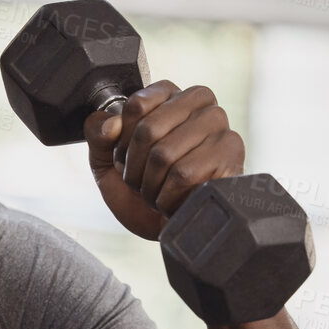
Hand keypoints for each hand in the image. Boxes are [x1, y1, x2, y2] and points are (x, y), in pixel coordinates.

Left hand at [83, 81, 244, 240]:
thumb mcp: (106, 161)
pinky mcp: (230, 155)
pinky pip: (184, 173)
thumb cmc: (141, 192)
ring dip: (150, 185)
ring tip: (160, 191)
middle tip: (143, 181)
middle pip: (148, 128)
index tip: (128, 156)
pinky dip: (167, 197)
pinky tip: (175, 202)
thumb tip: (111, 125)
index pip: (137, 104)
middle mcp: (201, 106)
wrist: (167, 231)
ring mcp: (220, 129)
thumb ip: (97, 133)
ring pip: (164, 153)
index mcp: (172, 97)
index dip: (122, 139)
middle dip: (134, 166)